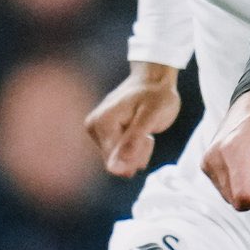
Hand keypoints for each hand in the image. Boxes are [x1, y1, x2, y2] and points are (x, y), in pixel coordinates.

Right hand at [85, 61, 180, 176]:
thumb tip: (114, 169)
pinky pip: (120, 154)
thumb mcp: (151, 117)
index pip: (115, 162)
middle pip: (116, 162)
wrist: (154, 80)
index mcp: (102, 123)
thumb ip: (133, 142)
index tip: (147, 136)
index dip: (136, 155)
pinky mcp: (103, 134)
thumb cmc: (156, 96)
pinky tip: (140, 134)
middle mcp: (93, 127)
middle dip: (137, 153)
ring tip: (144, 131)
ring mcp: (97, 131)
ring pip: (119, 160)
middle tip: (147, 133)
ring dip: (138, 151)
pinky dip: (135, 149)